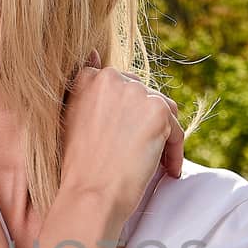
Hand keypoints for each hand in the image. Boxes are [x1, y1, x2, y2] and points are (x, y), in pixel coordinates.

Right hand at [60, 52, 183, 222]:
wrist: (91, 194)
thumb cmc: (79, 167)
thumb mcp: (70, 119)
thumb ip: (85, 88)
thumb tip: (94, 53)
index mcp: (87, 78)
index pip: (118, 85)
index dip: (124, 112)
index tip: (122, 136)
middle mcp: (111, 78)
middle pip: (143, 95)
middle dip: (144, 123)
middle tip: (137, 153)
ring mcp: (136, 92)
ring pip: (163, 110)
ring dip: (162, 135)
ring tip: (153, 162)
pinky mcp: (159, 111)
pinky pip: (176, 130)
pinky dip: (175, 152)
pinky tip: (167, 171)